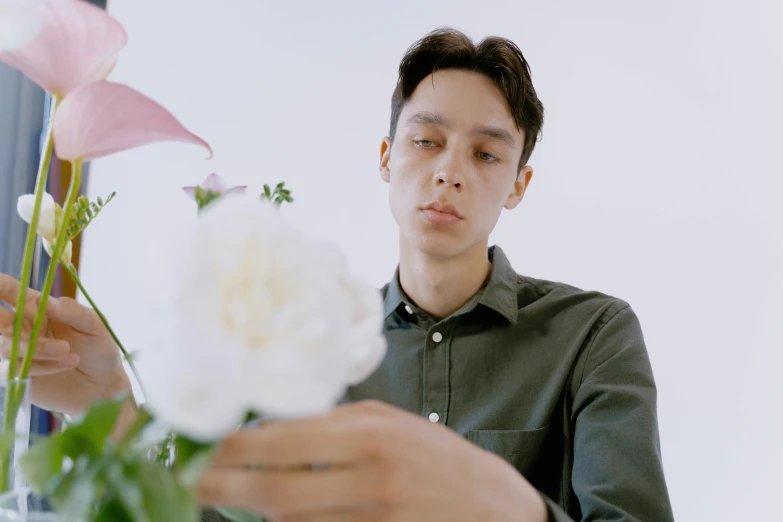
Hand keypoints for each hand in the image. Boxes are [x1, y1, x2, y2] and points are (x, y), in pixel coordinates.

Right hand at [0, 272, 129, 414]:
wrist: (103, 385)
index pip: (9, 291)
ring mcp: (17, 353)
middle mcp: (22, 328)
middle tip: (17, 322)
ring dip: (37, 347)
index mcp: (38, 308)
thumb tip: (48, 301)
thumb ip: (73, 312)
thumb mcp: (95, 326)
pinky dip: (40, 365)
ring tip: (68, 350)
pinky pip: (13, 369)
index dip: (0, 285)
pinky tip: (66, 363)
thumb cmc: (99, 350)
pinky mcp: (18, 376)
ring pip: (6, 345)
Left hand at [199, 400, 547, 521]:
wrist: (493, 506)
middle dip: (226, 490)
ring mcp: (374, 521)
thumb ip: (333, 423)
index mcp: (371, 435)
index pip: (283, 442)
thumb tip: (272, 428)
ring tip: (240, 498)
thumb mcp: (390, 422)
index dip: (236, 449)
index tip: (207, 451)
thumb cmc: (436, 456)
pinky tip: (286, 516)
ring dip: (259, 514)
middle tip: (196, 485)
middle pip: (276, 494)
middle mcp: (370, 480)